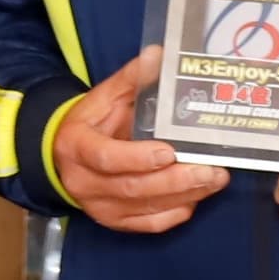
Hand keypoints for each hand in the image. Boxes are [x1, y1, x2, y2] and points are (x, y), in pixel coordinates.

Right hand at [51, 47, 227, 232]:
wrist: (62, 155)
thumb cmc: (89, 123)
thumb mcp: (103, 97)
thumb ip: (131, 78)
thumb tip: (158, 55)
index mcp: (77, 147)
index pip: (107, 158)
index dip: (138, 158)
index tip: (170, 152)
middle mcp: (85, 182)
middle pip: (134, 188)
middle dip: (177, 180)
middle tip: (213, 170)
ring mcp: (100, 207)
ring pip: (147, 209)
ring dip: (185, 195)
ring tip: (216, 178)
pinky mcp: (115, 222)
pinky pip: (151, 224)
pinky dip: (177, 212)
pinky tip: (196, 195)